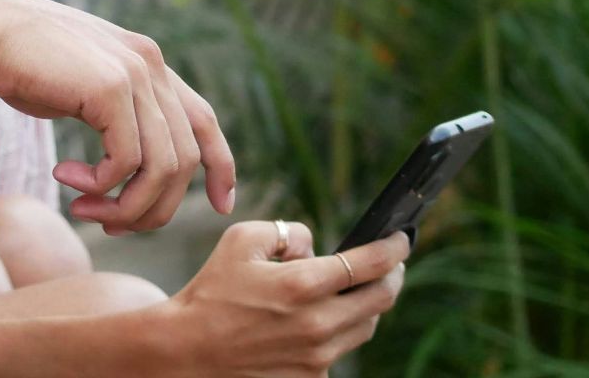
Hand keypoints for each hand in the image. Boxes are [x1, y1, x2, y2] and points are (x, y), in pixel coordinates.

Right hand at [0, 0, 235, 230]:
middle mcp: (150, 64)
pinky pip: (126, 161)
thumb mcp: (79, 88)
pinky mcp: (110, 88)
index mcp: (146, 61)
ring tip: (83, 209)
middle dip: (152, 206)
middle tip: (107, 223)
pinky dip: (100, 184)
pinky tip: (63, 177)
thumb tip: (129, 166)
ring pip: (161, 167)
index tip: (222, 203)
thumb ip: (112, 113)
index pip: (203, 119)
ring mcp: (134, 73)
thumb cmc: (16, 63)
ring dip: (125, 205)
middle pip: (183, 158)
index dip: (220, 165)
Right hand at [158, 221, 408, 376]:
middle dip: (392, 276)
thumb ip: (287, 232)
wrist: (187, 349)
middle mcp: (318, 324)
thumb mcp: (240, 241)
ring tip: (351, 290)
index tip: (401, 239)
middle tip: (390, 264)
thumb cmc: (211, 292)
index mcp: (302, 285)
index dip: (394, 248)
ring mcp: (318, 356)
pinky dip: (337, 331)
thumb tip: (315, 245)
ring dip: (367, 305)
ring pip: (366, 326)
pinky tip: (315, 320)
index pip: (371, 264)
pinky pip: (340, 350)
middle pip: (382, 299)